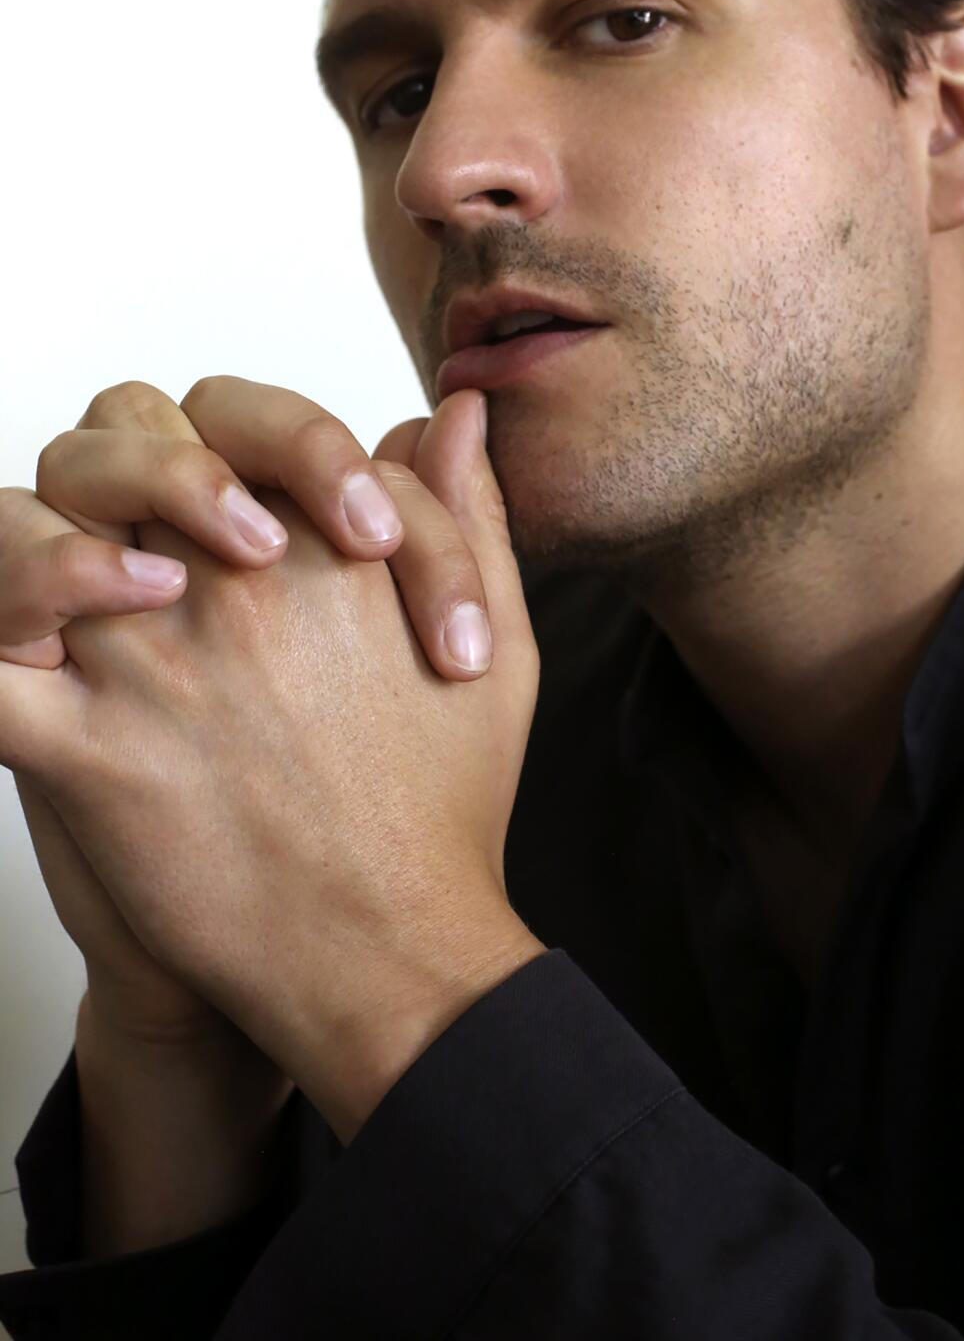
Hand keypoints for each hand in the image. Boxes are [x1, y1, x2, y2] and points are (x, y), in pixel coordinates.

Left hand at [0, 387, 545, 1141]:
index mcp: (324, 547)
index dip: (227, 441)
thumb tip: (452, 414)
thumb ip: (470, 514)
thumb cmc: (443, 811)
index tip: (253, 511)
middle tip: (147, 529)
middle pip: (114, 443)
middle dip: (119, 464)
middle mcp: (228, 584)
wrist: (396, 959)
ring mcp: (148, 666)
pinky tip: (18, 666)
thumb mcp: (505, 643)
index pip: (229, 415)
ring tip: (79, 597)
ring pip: (23, 532)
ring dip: (28, 543)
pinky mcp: (87, 757)